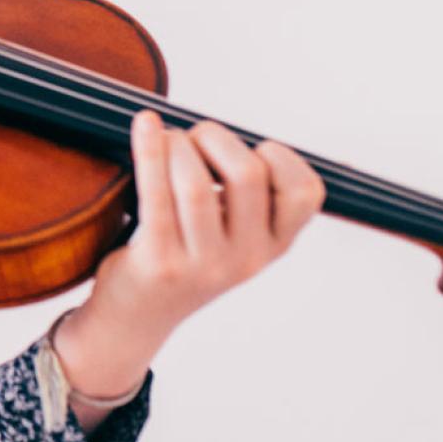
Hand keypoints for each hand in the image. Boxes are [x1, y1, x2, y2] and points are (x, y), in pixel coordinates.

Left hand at [50, 109, 325, 402]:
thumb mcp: (234, 234)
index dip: (281, 157)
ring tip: (167, 142)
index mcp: (273, 246)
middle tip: (194, 138)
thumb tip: (225, 133)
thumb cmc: (186, 253)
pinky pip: (155, 194)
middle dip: (216, 138)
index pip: (304, 194)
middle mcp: (246, 259)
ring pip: (195, 184)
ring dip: (178, 145)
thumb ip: (248, 192)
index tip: (253, 150)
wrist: (138, 316)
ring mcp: (202, 264)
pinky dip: (149, 150)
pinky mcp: (159, 262)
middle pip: (247, 174)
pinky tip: (146, 124)